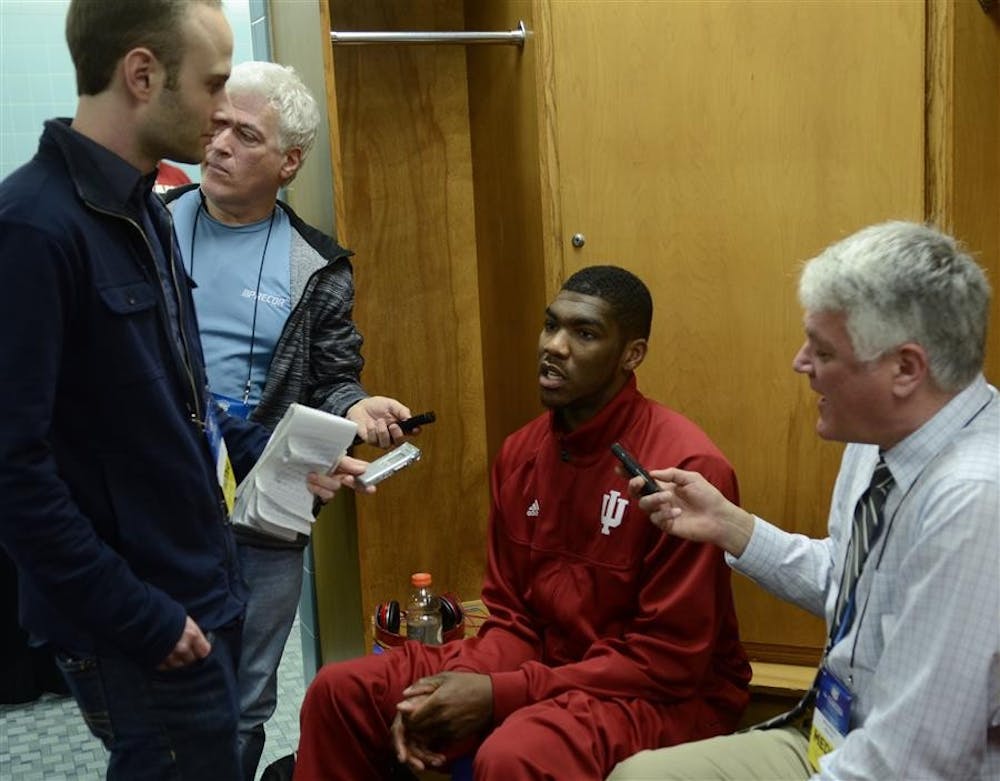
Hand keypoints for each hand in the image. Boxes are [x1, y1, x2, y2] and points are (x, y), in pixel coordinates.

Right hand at [157, 615, 210, 669]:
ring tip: (169, 649)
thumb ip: (193, 633)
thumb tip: (200, 644)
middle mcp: (182, 647)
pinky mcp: (157, 660)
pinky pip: (164, 666)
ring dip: (175, 660)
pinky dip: (163, 661)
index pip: (204, 651)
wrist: (145, 617)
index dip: (200, 650)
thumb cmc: (166, 615)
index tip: (198, 649)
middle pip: (190, 660)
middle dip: (187, 655)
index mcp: (192, 634)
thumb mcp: (184, 620)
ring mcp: (169, 655)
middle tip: (181, 647)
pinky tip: (161, 652)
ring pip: (177, 665)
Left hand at [307, 455, 372, 502]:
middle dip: (347, 481)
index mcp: (341, 464)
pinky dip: (317, 489)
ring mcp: (326, 485)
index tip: (370, 487)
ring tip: (313, 475)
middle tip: (345, 477)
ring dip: (324, 482)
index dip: (367, 480)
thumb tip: (364, 468)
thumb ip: (347, 462)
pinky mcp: (318, 494)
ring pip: (335, 490)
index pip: (360, 473)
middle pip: (351, 483)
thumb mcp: (331, 454)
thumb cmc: (308, 454)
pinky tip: (310, 483)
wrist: (286, 460)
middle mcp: (336, 475)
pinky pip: (324, 496)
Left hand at [346, 396, 411, 448]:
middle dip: (398, 435)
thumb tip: (409, 418)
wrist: (361, 406)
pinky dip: (372, 431)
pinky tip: (371, 424)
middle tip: (393, 425)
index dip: (415, 432)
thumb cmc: (377, 406)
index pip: (412, 432)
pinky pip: (373, 441)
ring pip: (386, 445)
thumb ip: (401, 410)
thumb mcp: (391, 404)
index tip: (415, 429)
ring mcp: (381, 439)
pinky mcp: (370, 440)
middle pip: (400, 443)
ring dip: (383, 432)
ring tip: (380, 421)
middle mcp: (392, 435)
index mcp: (401, 426)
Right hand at [390, 696, 445, 771]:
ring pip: (417, 751)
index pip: (397, 733)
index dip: (398, 746)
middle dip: (412, 758)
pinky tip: (441, 759)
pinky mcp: (426, 739)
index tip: (402, 758)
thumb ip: (414, 698)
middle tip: (421, 766)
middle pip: (406, 746)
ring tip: (439, 761)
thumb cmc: (439, 691)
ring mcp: (417, 733)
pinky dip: (431, 756)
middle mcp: (408, 726)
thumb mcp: (429, 691)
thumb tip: (399, 706)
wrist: (456, 695)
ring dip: (425, 758)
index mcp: (404, 716)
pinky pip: (426, 751)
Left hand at [397, 672, 492, 743]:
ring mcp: (450, 728)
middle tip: (413, 716)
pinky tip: (437, 725)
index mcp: (437, 701)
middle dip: (411, 724)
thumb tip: (404, 693)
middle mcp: (442, 717)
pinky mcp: (457, 736)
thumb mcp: (445, 677)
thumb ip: (423, 684)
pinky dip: (433, 736)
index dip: (406, 714)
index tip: (407, 709)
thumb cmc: (468, 683)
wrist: (492, 697)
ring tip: (424, 720)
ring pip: (426, 736)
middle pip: (416, 728)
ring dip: (421, 731)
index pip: (411, 716)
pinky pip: (438, 740)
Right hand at [629, 467, 753, 556]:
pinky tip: (678, 513)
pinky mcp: (666, 525)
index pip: (643, 479)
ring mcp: (662, 512)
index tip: (619, 468)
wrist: (719, 516)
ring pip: (644, 505)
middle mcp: (660, 498)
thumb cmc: (707, 496)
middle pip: (637, 493)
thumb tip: (652, 473)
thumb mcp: (691, 478)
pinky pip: (656, 519)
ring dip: (654, 499)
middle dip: (634, 486)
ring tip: (669, 498)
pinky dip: (665, 514)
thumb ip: (671, 474)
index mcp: (664, 485)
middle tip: (640, 482)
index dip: (629, 474)